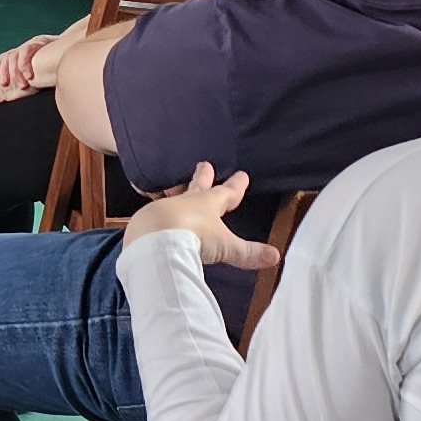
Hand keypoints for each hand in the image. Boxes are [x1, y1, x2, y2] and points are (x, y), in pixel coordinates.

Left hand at [123, 162, 280, 269]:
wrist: (154, 238)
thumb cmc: (194, 236)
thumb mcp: (225, 246)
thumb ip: (248, 252)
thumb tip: (275, 256)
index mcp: (208, 204)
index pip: (226, 193)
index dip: (235, 186)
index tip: (242, 175)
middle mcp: (187, 202)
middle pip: (198, 186)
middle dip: (204, 176)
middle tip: (204, 164)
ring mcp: (164, 209)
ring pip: (174, 197)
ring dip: (178, 193)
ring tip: (177, 188)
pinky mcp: (146, 222)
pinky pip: (155, 215)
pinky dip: (159, 215)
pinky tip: (156, 220)